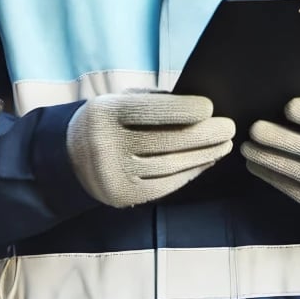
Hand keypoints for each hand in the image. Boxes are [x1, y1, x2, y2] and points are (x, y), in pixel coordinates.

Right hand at [66, 91, 234, 206]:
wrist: (70, 157)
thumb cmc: (110, 121)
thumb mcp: (121, 102)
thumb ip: (154, 102)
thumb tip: (201, 107)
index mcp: (105, 114)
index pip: (149, 111)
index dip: (182, 110)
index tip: (210, 107)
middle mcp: (106, 146)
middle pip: (164, 141)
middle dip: (202, 135)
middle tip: (229, 128)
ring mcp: (113, 175)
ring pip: (168, 166)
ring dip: (203, 155)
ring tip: (225, 145)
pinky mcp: (123, 196)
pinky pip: (164, 185)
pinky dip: (190, 173)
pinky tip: (207, 161)